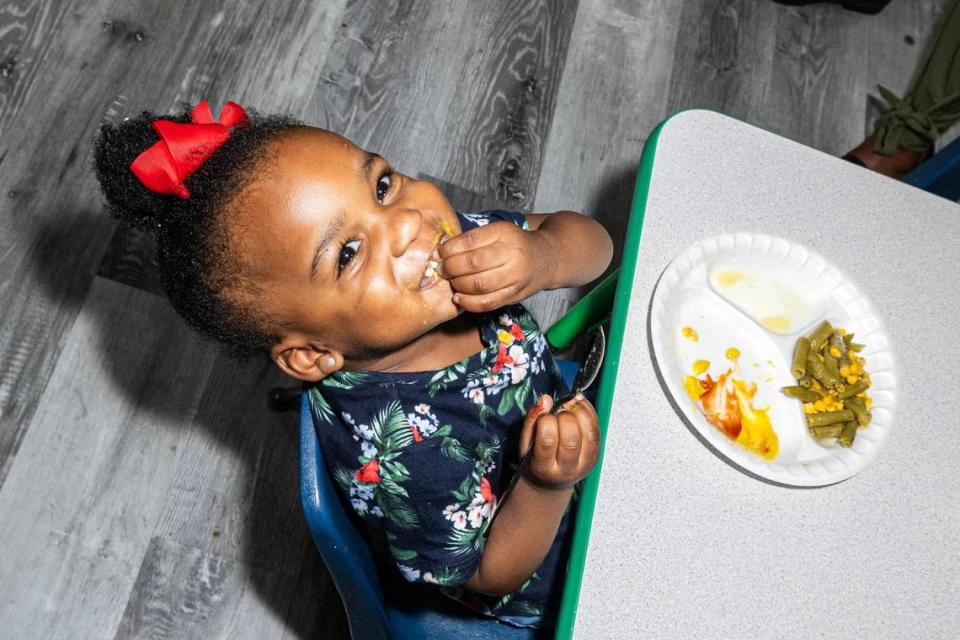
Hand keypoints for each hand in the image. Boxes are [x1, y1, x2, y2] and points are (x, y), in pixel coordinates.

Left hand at [437, 222, 555, 311]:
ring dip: (457, 285)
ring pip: (478, 285)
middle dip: (450, 268)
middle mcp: (512, 254)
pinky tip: (458, 297)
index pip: (469, 241)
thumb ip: (473, 240)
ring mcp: (515, 277)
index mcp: (504, 233)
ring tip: (451, 281)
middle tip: (442, 269)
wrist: (545, 259)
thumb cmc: (514, 243)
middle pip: (472, 264)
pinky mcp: (514, 295)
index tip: (438, 254)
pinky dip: (468, 303)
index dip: (449, 249)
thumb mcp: (497, 231)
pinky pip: (487, 303)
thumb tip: (441, 252)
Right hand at [518, 394, 600, 490]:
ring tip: (569, 404)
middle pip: (571, 440)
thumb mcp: (526, 444)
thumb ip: (532, 420)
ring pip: (589, 434)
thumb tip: (546, 399)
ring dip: (580, 412)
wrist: (553, 479)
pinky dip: (589, 412)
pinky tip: (578, 405)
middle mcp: (567, 469)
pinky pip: (596, 430)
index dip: (546, 421)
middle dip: (564, 417)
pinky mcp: (596, 454)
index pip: (548, 441)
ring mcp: (585, 462)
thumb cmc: (536, 459)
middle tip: (557, 410)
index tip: (544, 414)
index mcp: (544, 468)